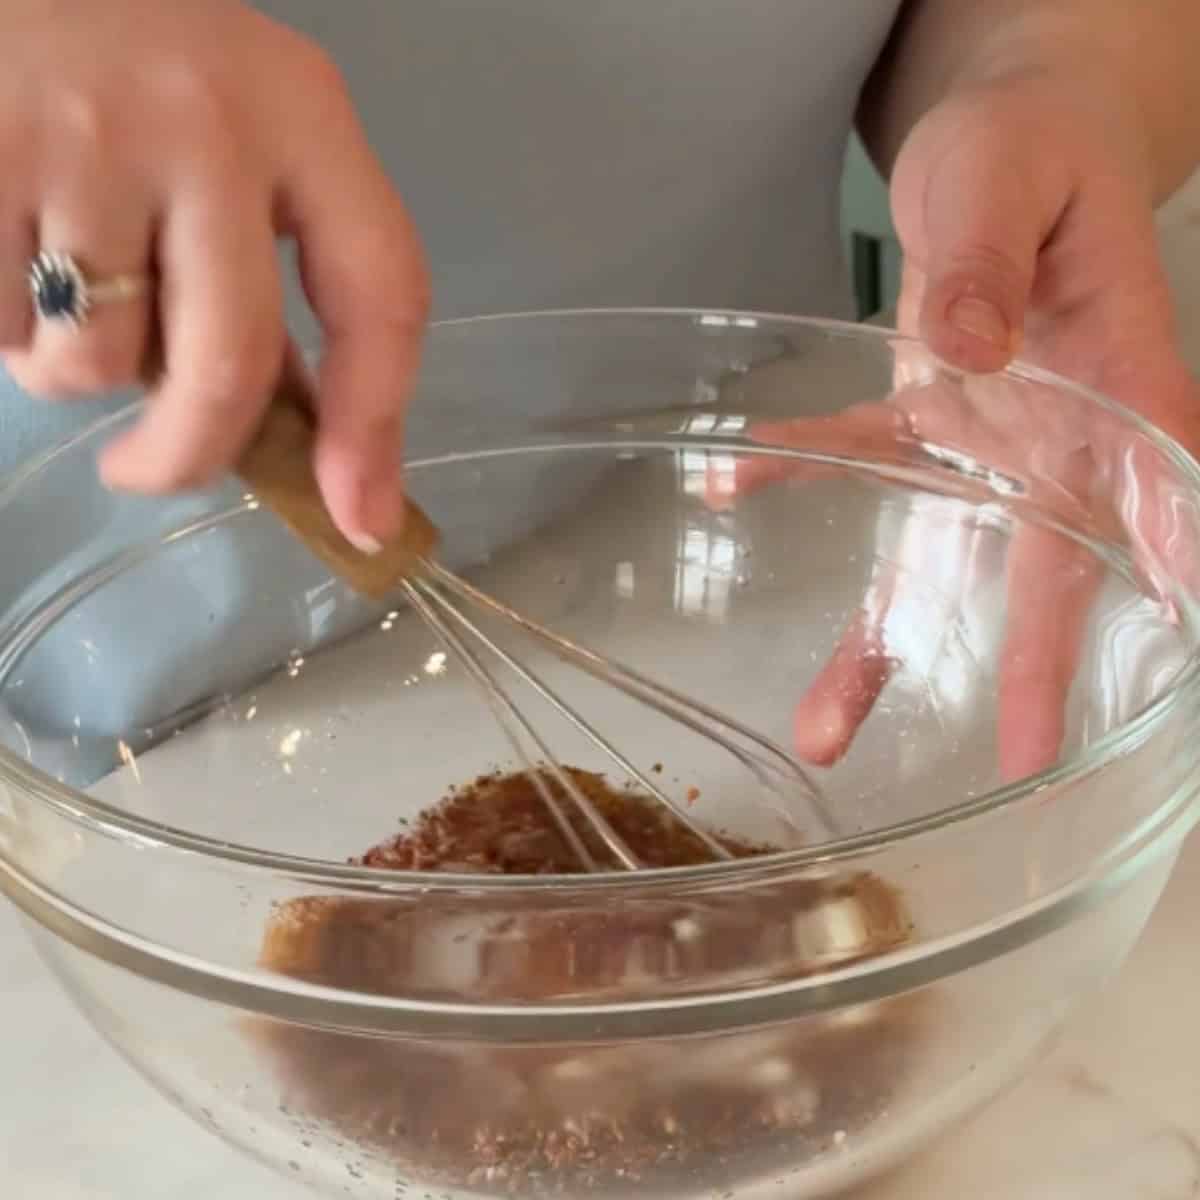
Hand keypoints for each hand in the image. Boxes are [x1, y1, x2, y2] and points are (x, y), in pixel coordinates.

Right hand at [0, 0, 427, 550]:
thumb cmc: (134, 69)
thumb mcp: (236, 140)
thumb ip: (271, 271)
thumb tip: (305, 439)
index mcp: (303, 115)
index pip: (380, 296)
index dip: (373, 425)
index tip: (361, 519)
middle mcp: (210, 123)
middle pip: (230, 366)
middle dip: (186, 456)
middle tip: (144, 470)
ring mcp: (86, 135)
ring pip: (97, 362)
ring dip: (73, 370)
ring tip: (56, 290)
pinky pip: (0, 325)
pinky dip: (5, 327)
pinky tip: (8, 256)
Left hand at [735, 70, 1199, 779]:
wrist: (1007, 145)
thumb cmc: (1032, 148)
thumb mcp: (1008, 180)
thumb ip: (993, 262)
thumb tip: (970, 352)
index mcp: (1113, 370)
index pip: (1157, 473)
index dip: (1167, 553)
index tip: (1172, 634)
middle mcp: (1056, 428)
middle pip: (1051, 560)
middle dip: (1038, 661)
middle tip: (1029, 763)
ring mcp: (984, 435)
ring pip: (938, 553)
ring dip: (884, 641)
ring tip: (821, 732)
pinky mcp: (920, 418)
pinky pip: (852, 460)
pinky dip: (791, 473)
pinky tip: (726, 481)